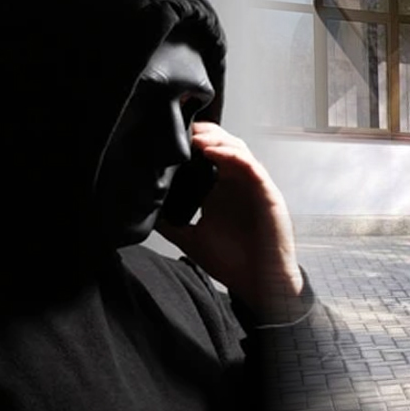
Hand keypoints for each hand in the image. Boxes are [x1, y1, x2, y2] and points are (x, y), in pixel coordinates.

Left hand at [157, 123, 304, 320]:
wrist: (260, 284)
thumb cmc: (233, 262)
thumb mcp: (190, 238)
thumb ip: (169, 223)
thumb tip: (141, 212)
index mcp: (221, 191)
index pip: (208, 155)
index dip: (192, 141)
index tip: (168, 135)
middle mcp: (238, 184)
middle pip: (223, 144)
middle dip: (203, 132)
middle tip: (179, 126)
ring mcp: (254, 187)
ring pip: (238, 149)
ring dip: (216, 138)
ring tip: (194, 136)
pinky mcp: (268, 194)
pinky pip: (251, 166)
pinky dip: (232, 155)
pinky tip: (211, 151)